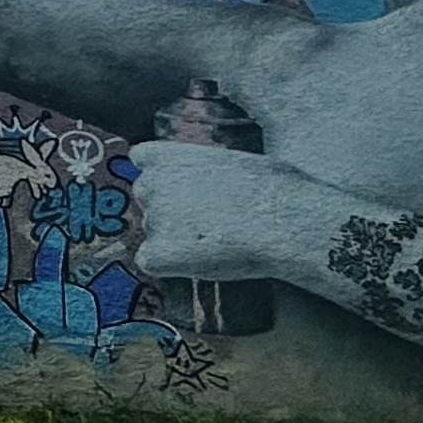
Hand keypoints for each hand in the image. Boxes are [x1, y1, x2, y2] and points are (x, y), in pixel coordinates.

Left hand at [127, 139, 331, 281]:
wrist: (281, 221)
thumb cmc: (271, 188)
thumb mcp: (229, 160)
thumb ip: (200, 170)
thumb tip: (203, 184)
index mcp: (163, 155)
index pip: (142, 159)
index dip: (161, 174)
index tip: (181, 186)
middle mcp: (149, 185)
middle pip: (148, 198)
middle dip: (170, 209)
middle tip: (207, 222)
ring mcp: (151, 220)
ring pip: (154, 232)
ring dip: (175, 239)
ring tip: (217, 241)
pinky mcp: (156, 255)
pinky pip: (151, 263)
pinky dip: (170, 266)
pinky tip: (200, 263)